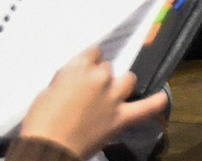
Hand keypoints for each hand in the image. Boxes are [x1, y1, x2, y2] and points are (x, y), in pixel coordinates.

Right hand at [17, 46, 167, 158]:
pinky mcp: (121, 117)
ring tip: (114, 94)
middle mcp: (100, 77)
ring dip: (121, 85)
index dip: (90, 62)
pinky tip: (161, 98)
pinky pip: (146, 108)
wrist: (49, 148)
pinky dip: (155, 103)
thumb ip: (67, 81)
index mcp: (79, 68)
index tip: (86, 70)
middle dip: (101, 77)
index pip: (94, 52)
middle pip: (108, 68)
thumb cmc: (40, 121)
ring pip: (128, 79)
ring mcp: (113, 97)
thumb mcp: (47, 92)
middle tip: (90, 91)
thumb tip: (76, 82)